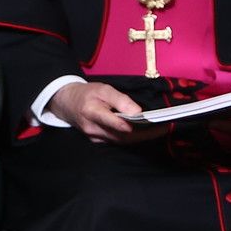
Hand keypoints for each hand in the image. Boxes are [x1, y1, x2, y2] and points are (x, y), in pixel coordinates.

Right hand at [45, 81, 164, 144]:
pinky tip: (143, 132)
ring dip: (141, 137)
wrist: (66, 103)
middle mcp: (93, 129)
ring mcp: (95, 138)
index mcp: (93, 112)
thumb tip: (137, 111)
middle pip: (123, 136)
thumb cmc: (86, 94)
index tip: (155, 124)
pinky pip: (118, 141)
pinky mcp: (98, 141)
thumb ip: (120, 100)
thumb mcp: (102, 89)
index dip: (137, 126)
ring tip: (158, 130)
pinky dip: (132, 138)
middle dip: (145, 134)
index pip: (117, 123)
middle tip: (164, 129)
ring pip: (122, 141)